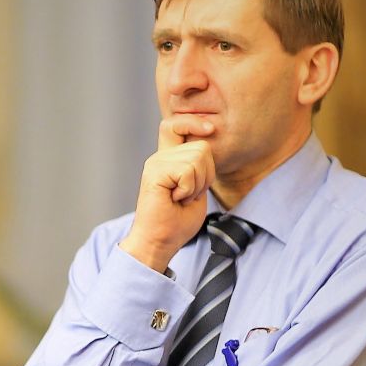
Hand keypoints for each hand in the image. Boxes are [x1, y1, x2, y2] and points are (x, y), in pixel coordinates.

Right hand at [119, 117, 215, 271]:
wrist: (158, 243)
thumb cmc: (176, 223)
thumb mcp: (195, 190)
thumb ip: (198, 168)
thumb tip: (206, 145)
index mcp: (167, 160)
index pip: (176, 125)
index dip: (194, 122)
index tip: (210, 129)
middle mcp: (159, 157)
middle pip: (201, 147)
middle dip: (206, 175)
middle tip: (189, 195)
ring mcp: (156, 163)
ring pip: (197, 158)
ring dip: (197, 185)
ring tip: (180, 199)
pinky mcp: (155, 173)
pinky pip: (188, 171)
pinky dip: (189, 189)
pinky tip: (175, 200)